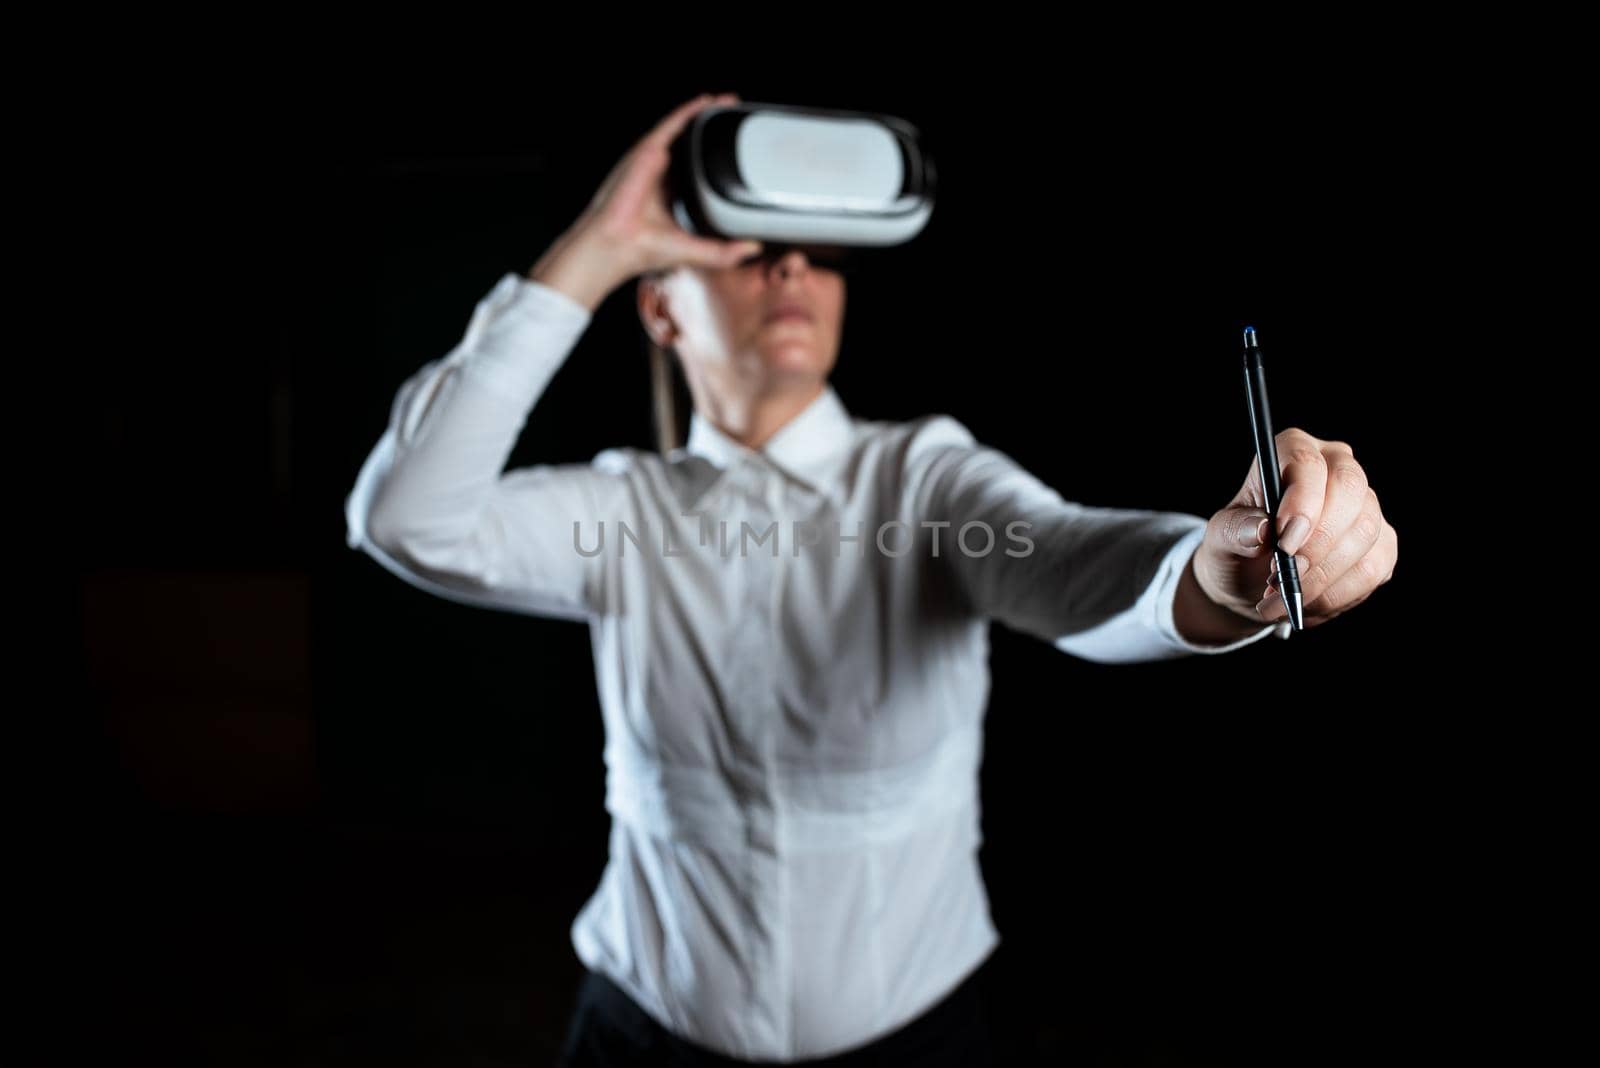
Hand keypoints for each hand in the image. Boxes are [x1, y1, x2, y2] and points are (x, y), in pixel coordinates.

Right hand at [528, 92, 763, 310]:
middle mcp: (663, 175)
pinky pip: (672, 124)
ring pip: (684, 131)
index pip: (699, 172)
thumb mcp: (696, 250)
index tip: (739, 153)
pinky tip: (707, 102)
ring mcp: (654, 160)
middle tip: (737, 121)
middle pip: (693, 146)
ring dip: (705, 115)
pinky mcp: (648, 151)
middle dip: (713, 132)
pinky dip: (688, 111)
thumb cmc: (646, 248)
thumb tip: (754, 247)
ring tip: (728, 104)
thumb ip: (725, 252)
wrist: (619, 242)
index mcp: (673, 197)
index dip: (717, 160)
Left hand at [1194, 428, 1398, 629]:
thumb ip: (1235, 531)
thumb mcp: (1219, 539)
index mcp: (1292, 452)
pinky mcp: (1381, 544)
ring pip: (1365, 533)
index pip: (1308, 464)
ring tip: (1282, 598)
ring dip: (1322, 577)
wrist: (1255, 580)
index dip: (1302, 502)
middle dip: (1318, 541)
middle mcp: (1336, 468)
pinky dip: (1337, 594)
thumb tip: (1262, 530)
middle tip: (1284, 577)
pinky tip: (1307, 603)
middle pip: (1349, 491)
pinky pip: (1373, 568)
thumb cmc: (1238, 546)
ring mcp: (1365, 506)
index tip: (1284, 542)